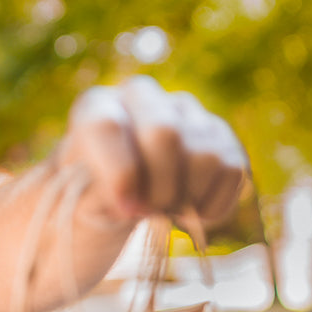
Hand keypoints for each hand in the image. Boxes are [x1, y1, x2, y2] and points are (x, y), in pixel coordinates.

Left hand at [52, 74, 251, 233]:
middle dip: (160, 187)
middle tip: (148, 214)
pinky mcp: (219, 134)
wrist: (117, 196)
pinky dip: (212, 205)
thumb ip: (96, 199)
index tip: (126, 209)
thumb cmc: (91, 196)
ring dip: (186, 198)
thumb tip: (134, 203)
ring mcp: (185, 110)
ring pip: (205, 154)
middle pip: (166, 133)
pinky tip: (191, 213)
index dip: (120, 174)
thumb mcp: (78, 200)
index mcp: (96, 106)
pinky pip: (232, 171)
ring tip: (164, 212)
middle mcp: (142, 96)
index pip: (108, 126)